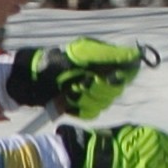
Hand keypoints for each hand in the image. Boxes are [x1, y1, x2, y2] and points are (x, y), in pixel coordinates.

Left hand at [1, 37, 154, 120]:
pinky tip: (68, 100)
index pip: (128, 71)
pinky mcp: (82, 106)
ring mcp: (91, 91)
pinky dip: (78, 107)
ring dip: (86, 97)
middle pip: (117, 89)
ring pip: (103, 103)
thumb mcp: (83, 55)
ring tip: (70, 90)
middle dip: (98, 87)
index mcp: (105, 60)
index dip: (120, 76)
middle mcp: (101, 75)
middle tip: (82, 81)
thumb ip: (109, 55)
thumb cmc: (55, 62)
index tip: (105, 75)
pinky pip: (90, 112)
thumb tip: (135, 55)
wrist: (32, 80)